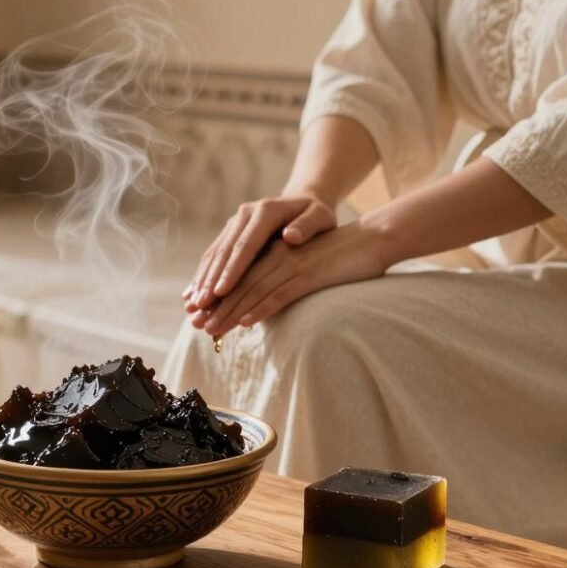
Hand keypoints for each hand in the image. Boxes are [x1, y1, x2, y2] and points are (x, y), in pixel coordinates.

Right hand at [183, 193, 335, 312]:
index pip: (246, 245)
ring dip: (202, 281)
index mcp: (265, 212)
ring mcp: (234, 223)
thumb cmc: (316, 214)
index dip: (232, 270)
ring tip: (192, 306)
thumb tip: (291, 237)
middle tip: (201, 306)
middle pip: (224, 252)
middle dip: (211, 281)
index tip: (221, 292)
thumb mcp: (320, 217)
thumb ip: (308, 225)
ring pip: (214, 254)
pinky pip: (212, 256)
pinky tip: (192, 296)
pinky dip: (202, 276)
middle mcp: (244, 214)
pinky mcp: (229, 232)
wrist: (302, 201)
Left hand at [190, 221, 390, 336]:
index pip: (236, 274)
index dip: (215, 294)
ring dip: (230, 311)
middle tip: (196, 325)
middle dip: (215, 306)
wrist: (370, 239)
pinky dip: (261, 308)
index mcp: (270, 249)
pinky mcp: (308, 274)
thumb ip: (278, 276)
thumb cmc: (335, 254)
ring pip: (253, 290)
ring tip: (212, 328)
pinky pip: (281, 293)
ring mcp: (290, 264)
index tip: (198, 312)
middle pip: (238, 283)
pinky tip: (247, 322)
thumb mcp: (300, 263)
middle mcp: (275, 254)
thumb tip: (255, 300)